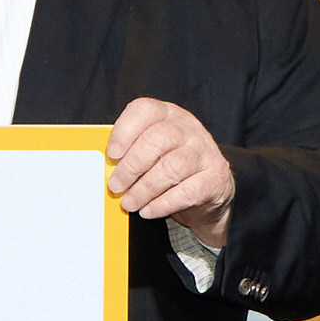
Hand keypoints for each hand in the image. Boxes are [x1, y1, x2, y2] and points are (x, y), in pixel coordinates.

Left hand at [106, 98, 234, 248]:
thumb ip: (130, 151)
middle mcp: (188, 128)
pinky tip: (148, 210)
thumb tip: (104, 167)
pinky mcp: (215, 177)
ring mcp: (204, 151)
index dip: (124, 132)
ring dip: (144, 189)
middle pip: (157, 140)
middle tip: (116, 186)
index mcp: (167, 114)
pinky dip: (162, 204)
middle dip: (131, 167)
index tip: (111, 155)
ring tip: (129, 203)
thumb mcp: (151, 149)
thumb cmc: (169, 164)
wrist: (209, 187)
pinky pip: (186, 192)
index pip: (144, 110)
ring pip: (171, 168)